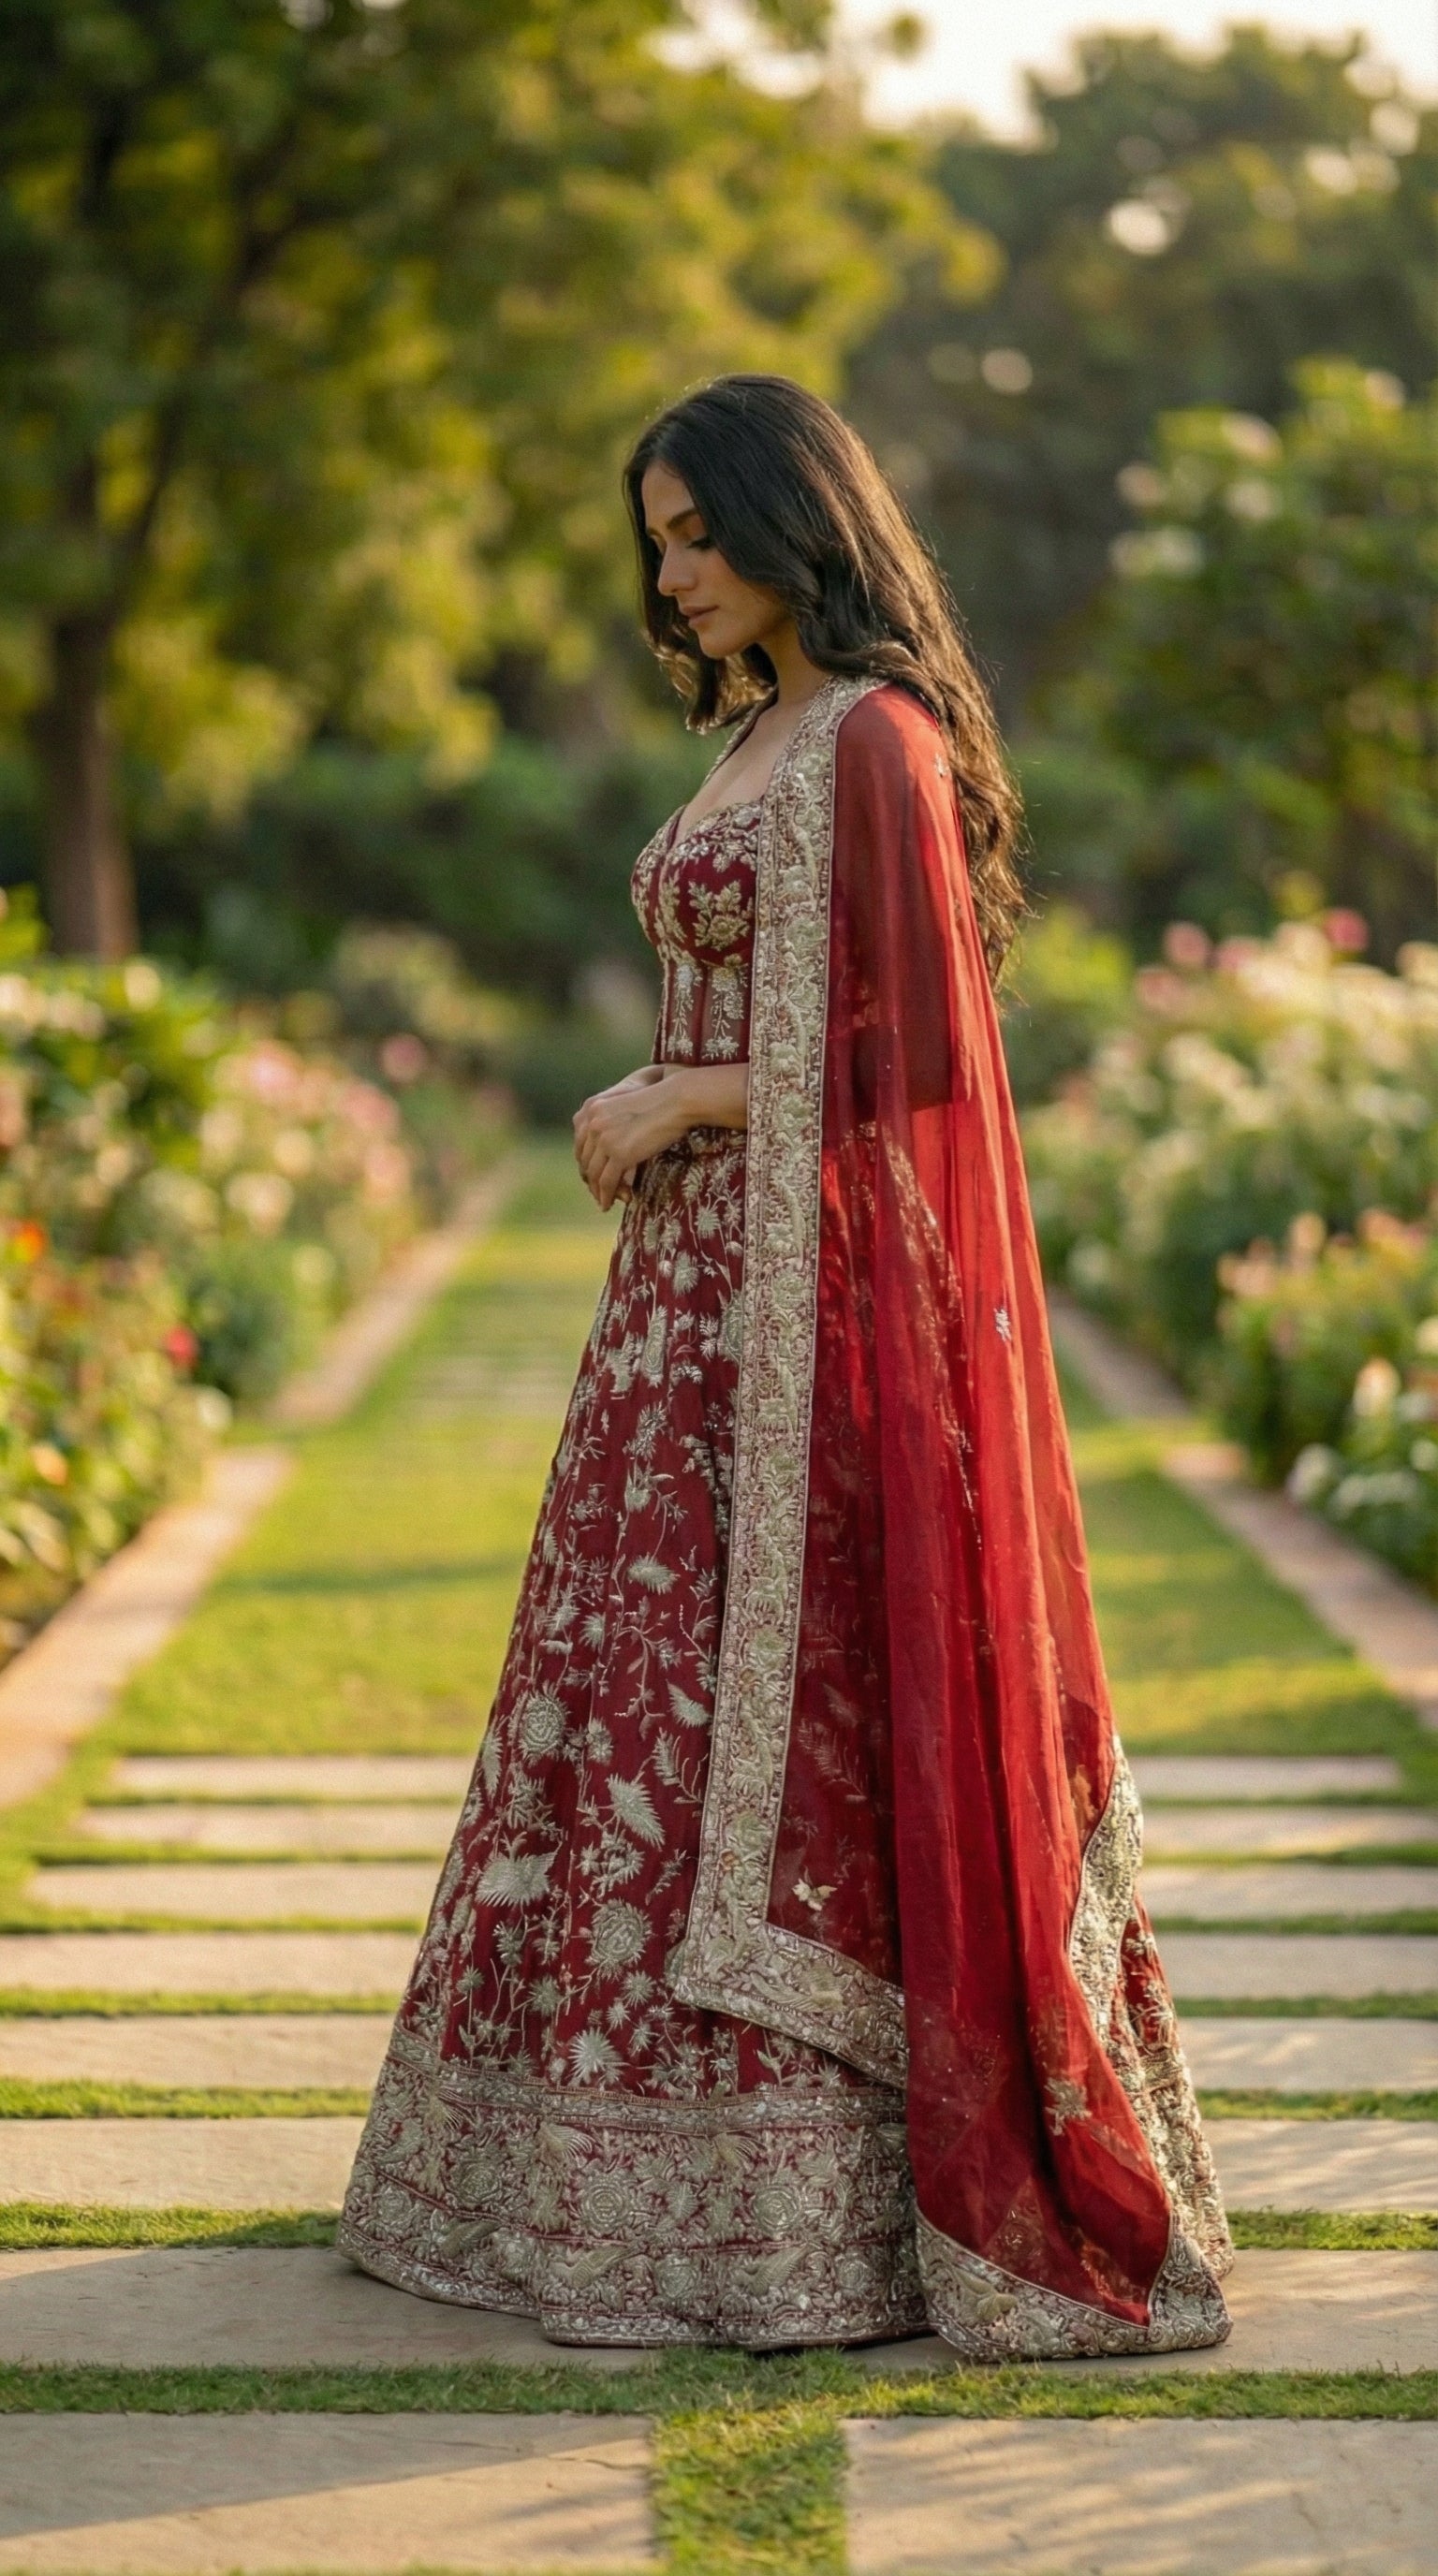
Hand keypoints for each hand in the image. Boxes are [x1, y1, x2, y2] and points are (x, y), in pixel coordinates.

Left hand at [572, 1063, 747, 1210]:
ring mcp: (604, 1138)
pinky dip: (606, 1196)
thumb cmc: (659, 1102)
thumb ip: (613, 1122)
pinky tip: (608, 1204)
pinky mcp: (619, 1153)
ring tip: (603, 1203)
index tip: (590, 1175)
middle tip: (597, 1193)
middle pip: (584, 1160)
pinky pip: (607, 1182)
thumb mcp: (626, 1107)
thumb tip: (611, 1150)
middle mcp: (592, 1122)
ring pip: (593, 1174)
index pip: (579, 1143)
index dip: (584, 1162)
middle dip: (590, 1179)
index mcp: (591, 1108)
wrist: (676, 1100)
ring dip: (597, 1192)